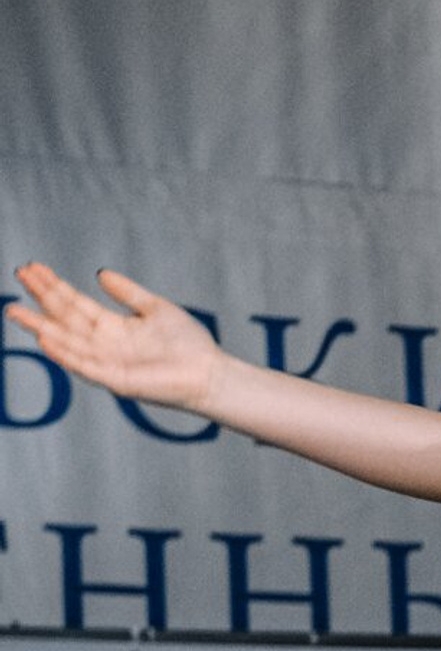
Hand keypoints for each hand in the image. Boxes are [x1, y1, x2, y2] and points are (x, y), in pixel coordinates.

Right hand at [8, 265, 222, 414]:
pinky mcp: (118, 382)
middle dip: (42, 300)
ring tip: (15, 311)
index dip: (54, 286)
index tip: (33, 267)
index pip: (76, 304)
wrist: (211, 373)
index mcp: (115, 328)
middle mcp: (107, 346)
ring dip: (42, 328)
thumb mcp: (155, 309)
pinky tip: (47, 340)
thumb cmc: (190, 344)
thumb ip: (128, 293)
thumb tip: (100, 274)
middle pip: (66, 320)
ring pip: (69, 343)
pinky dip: (66, 355)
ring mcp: (110, 365)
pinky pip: (86, 368)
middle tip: (18, 276)